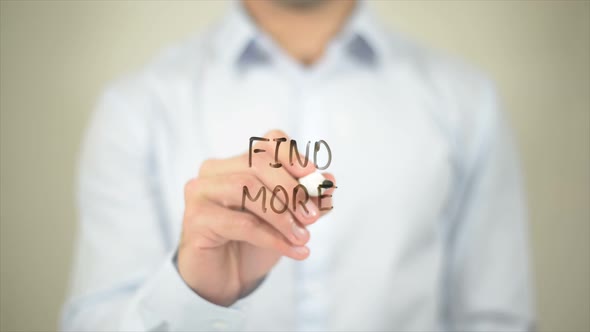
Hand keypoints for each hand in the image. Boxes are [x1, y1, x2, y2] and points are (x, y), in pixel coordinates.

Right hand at [177, 130, 335, 305]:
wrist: (225, 279)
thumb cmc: (254, 243)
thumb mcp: (289, 219)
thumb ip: (307, 200)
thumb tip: (329, 181)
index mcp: (236, 162)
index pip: (269, 142)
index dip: (295, 158)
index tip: (316, 182)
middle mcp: (213, 171)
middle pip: (258, 162)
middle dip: (291, 189)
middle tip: (312, 217)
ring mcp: (200, 192)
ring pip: (247, 188)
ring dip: (282, 215)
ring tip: (303, 237)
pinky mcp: (195, 219)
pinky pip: (241, 223)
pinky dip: (273, 237)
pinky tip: (294, 250)